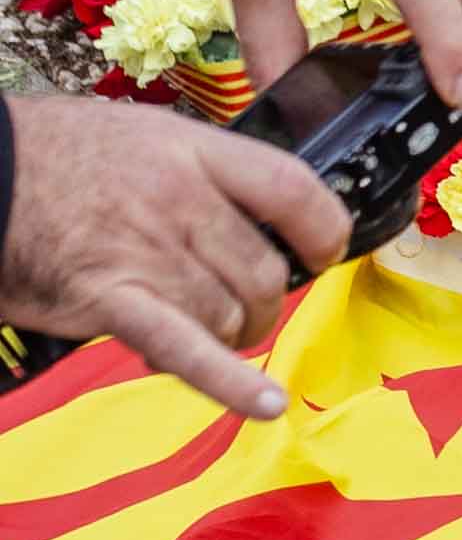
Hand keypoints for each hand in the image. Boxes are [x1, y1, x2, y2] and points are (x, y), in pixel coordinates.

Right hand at [0, 93, 346, 420]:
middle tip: (246, 308)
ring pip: (229, 315)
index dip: (325, 229)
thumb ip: (202, 170)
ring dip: (229, 335)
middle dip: (266, 303)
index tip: (327, 250)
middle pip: (263, 271)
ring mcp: (148, 253)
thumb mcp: (143, 134)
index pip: (293, 191)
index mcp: (195, 151)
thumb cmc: (57, 154)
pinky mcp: (113, 302)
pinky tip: (264, 405)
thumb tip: (252, 208)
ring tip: (206, 331)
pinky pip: (186, 349)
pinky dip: (228, 383)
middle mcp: (181, 200)